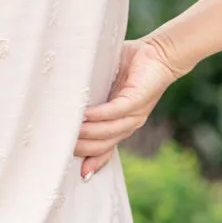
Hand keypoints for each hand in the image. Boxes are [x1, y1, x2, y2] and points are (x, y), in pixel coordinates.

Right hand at [74, 33, 181, 178]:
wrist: (161, 55)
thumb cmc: (131, 69)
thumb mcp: (108, 89)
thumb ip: (93, 101)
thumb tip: (67, 107)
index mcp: (120, 126)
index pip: (103, 151)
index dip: (89, 162)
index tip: (71, 167)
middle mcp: (128, 125)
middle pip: (102, 146)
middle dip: (81, 148)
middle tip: (60, 144)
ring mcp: (133, 115)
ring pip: (107, 132)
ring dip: (87, 133)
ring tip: (69, 129)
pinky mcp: (136, 100)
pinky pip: (115, 112)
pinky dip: (99, 115)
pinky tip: (85, 114)